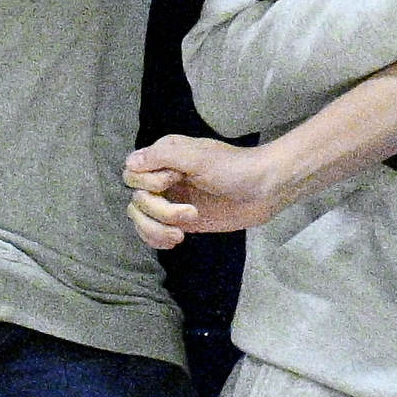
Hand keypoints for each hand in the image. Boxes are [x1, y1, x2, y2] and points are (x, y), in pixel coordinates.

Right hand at [121, 131, 286, 249]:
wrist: (267, 190)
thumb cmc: (235, 168)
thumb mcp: (198, 157)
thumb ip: (162, 156)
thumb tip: (130, 164)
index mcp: (163, 158)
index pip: (132, 175)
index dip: (148, 184)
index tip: (174, 182)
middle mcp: (162, 179)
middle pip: (137, 201)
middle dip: (159, 212)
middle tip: (191, 214)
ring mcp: (171, 201)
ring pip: (140, 218)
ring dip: (156, 229)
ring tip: (180, 236)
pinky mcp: (181, 221)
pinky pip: (153, 232)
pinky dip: (156, 239)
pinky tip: (174, 240)